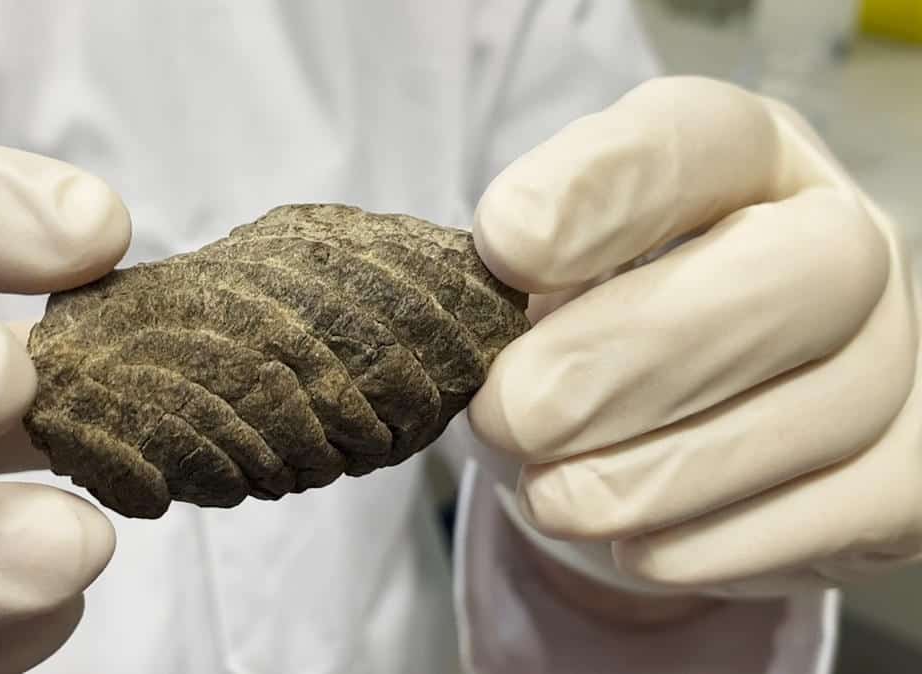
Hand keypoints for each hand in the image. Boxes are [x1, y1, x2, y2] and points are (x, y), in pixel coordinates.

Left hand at [468, 76, 919, 597]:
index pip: (699, 137)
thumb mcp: (546, 282)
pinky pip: (844, 509)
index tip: (503, 246)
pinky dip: (723, 540)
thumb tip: (473, 333)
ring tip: (550, 498)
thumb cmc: (596, 329)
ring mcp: (891, 354)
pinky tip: (634, 548)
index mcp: (743, 160)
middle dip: (637, 352)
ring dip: (662, 469)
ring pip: (825, 408)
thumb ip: (518, 286)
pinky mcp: (907, 471)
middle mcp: (840, 239)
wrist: (679, 423)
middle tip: (511, 415)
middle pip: (798, 271)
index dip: (602, 188)